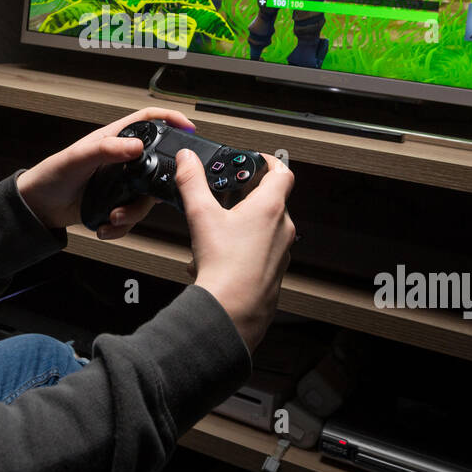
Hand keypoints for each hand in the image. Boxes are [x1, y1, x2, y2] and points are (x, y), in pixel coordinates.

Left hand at [16, 107, 195, 233]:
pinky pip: (132, 216)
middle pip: (156, 165)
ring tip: (114, 218)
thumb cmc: (51, 175)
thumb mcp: (76, 158)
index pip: (148, 121)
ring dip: (133, 213)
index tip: (188, 128)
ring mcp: (121, 183)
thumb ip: (105, 149)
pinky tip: (106, 226)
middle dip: (156, 185)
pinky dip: (122, 226)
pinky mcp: (117, 203)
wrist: (38, 208)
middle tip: (151, 196)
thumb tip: (134, 146)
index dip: (170, 119)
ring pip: (146, 197)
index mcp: (113, 140)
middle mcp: (121, 160)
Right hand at [175, 150, 295, 354]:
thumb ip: (192, 182)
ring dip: (244, 223)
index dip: (271, 162)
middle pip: (272, 200)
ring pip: (266, 227)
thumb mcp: (201, 216)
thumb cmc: (225, 267)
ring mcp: (282, 251)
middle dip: (248, 196)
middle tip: (228, 197)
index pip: (283, 172)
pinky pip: (261, 251)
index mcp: (271, 208)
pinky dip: (244, 248)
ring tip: (217, 232)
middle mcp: (282, 228)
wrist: (233, 311)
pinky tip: (219, 258)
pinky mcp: (275, 270)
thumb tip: (188, 160)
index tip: (257, 160)